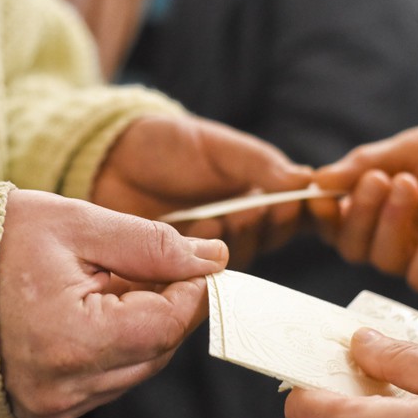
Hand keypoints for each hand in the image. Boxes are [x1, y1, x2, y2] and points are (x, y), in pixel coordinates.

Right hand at [0, 189, 227, 417]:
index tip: (192, 261)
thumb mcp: (76, 224)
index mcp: (72, 341)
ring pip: (139, 367)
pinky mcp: (47, 408)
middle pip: (158, 350)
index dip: (191, 290)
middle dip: (169, 305)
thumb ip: (151, 243)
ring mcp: (54, 404)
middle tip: (151, 266)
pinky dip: (116, 344)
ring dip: (143, 325)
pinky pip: (109, 379)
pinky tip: (92, 312)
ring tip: (110, 285)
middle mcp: (64, 388)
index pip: (168, 325)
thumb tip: (213, 259)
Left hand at [91, 114, 311, 267]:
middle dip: (267, 223)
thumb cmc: (168, 146)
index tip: (300, 202)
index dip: (306, 211)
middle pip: (273, 236)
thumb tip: (305, 179)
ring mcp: (212, 247)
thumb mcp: (217, 147)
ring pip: (243, 255)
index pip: (297, 208)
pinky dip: (203, 254)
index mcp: (258, 191)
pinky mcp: (183, 267)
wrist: (110, 161)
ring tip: (218, 217)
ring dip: (235, 237)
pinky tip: (193, 233)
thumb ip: (259, 165)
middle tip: (251, 209)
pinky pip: (206, 271)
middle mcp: (242, 222)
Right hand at [310, 117, 417, 297]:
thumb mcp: (412, 147)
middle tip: (379, 180)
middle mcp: (396, 236)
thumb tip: (319, 180)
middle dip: (359, 215)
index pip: (337, 224)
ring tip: (411, 185)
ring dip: (392, 224)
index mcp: (379, 208)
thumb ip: (365, 164)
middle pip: (354, 248)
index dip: (323, 216)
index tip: (317, 196)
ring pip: (385, 262)